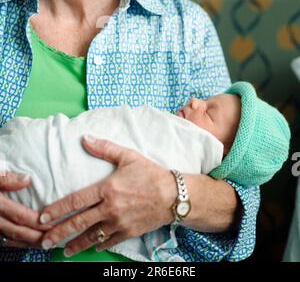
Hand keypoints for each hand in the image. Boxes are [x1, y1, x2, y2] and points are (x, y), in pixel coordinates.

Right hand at [0, 172, 53, 248]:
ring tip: (43, 244)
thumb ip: (7, 178)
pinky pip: (1, 239)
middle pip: (16, 231)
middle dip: (36, 237)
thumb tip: (27, 180)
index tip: (53, 223)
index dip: (38, 222)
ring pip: (9, 238)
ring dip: (26, 242)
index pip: (20, 216)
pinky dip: (13, 242)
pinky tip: (22, 242)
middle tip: (53, 239)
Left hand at [39, 137, 177, 256]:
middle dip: (59, 232)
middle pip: (79, 223)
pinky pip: (109, 242)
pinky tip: (91, 247)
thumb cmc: (150, 173)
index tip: (43, 216)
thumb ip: (104, 148)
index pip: (76, 201)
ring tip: (63, 250)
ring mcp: (119, 223)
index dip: (57, 209)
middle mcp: (110, 208)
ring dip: (75, 244)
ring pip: (91, 237)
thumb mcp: (127, 156)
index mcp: (107, 189)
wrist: (174, 195)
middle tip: (44, 240)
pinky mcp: (129, 232)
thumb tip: (84, 138)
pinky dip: (98, 245)